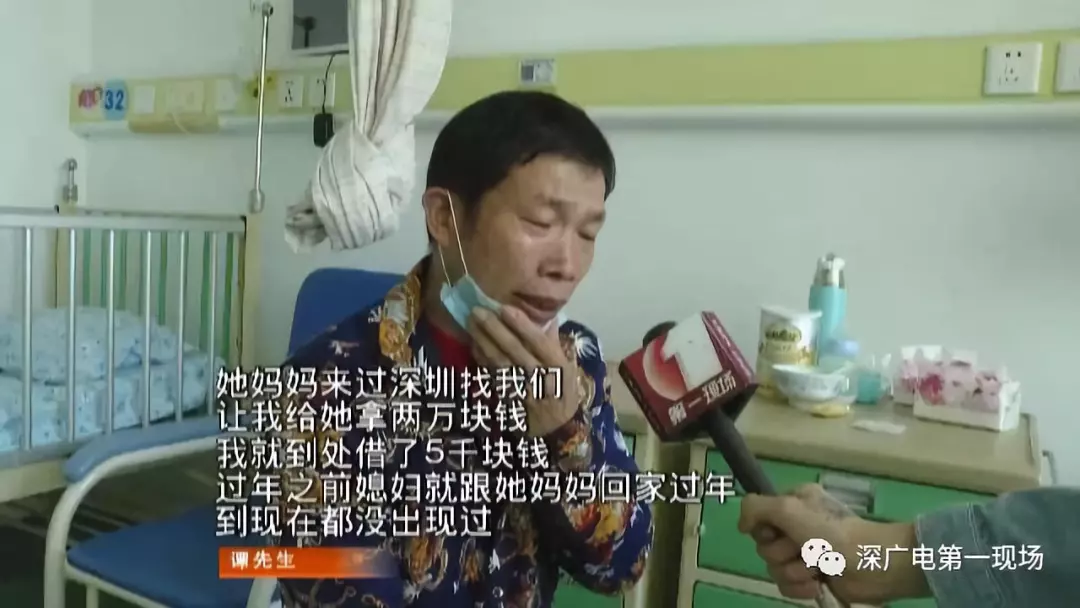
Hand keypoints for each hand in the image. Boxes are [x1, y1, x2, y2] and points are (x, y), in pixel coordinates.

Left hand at [466, 306, 577, 436]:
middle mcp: (541, 378)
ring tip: (471, 322)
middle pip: (515, 351)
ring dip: (483, 341)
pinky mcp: (508, 399)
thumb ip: (554, 343)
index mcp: (559, 367)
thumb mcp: (568, 368)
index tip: (505, 308)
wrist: (556, 429)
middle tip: (478, 310)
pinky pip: (491, 375)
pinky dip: (482, 359)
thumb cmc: (563, 391)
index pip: (540, 343)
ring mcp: (522, 390)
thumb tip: (547, 315)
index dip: (523, 326)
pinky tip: (473, 344)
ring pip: (500, 363)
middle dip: (495, 329)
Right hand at [738, 484, 920, 604]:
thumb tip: (741, 526)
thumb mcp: (789, 508)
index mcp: (794, 502)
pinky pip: (787, 586)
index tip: (777, 533)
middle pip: (765, 546)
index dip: (764, 530)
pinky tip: (816, 585)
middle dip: (782, 554)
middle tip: (803, 550)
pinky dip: (800, 588)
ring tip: (815, 569)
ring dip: (794, 572)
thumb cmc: (832, 533)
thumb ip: (756, 508)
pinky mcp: (812, 578)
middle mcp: (797, 525)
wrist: (873, 565)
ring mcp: (805, 553)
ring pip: (774, 568)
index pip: (759, 517)